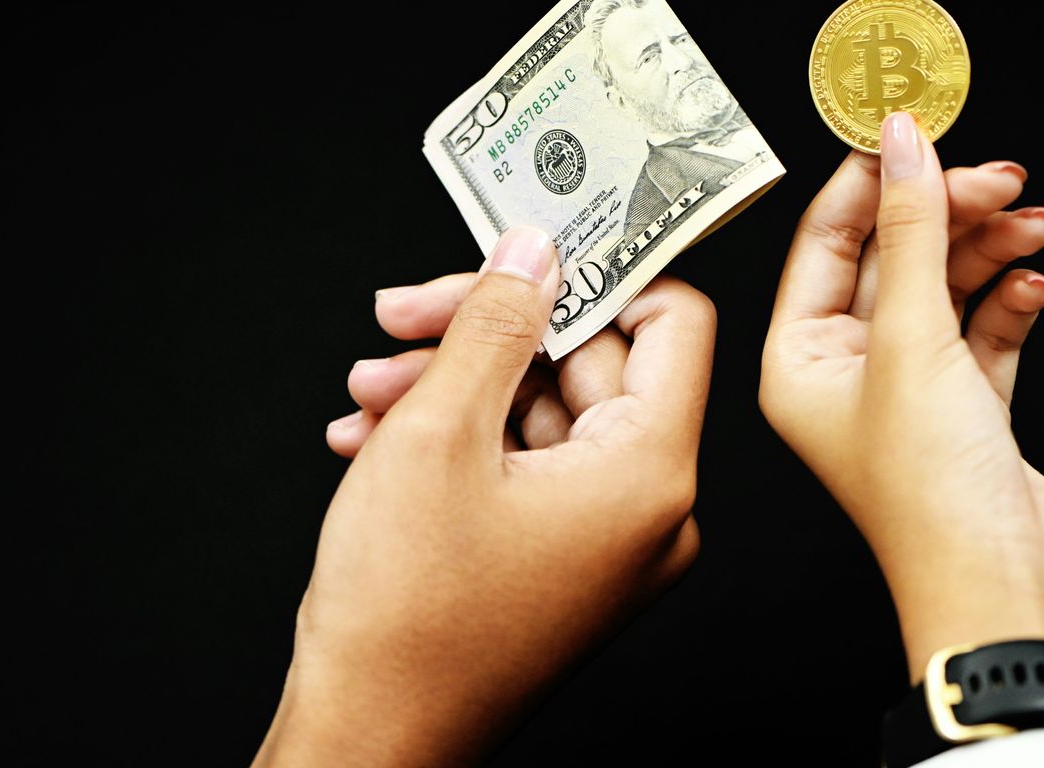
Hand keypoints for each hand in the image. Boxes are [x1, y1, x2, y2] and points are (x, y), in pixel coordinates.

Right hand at [255, 227, 714, 764]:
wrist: (369, 737)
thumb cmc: (405, 616)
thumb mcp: (439, 432)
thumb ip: (494, 322)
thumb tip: (535, 251)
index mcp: (649, 474)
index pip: (673, 322)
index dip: (602, 272)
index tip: (535, 246)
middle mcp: (649, 511)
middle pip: (590, 364)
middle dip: (486, 333)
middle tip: (402, 315)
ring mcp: (608, 542)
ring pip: (544, 414)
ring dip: (455, 387)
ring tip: (371, 392)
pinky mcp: (566, 561)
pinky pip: (529, 467)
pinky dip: (460, 441)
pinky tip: (377, 435)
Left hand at [759, 113, 1043, 682]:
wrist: (1004, 586)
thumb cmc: (930, 494)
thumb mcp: (912, 340)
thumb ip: (913, 235)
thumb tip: (905, 148)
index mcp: (796, 362)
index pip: (824, 246)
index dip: (868, 185)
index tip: (913, 135)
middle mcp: (843, 376)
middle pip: (891, 262)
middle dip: (944, 215)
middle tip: (997, 177)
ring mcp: (905, 394)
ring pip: (944, 294)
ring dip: (988, 253)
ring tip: (1032, 223)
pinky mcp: (964, 412)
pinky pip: (983, 335)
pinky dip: (1008, 305)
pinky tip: (1034, 286)